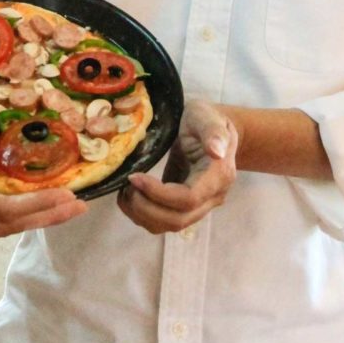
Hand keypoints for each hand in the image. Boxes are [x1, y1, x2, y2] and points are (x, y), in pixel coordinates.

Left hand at [118, 99, 237, 234]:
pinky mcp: (186, 208)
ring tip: (125, 192)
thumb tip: (216, 151)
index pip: (188, 199)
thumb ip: (213, 132)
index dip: (158, 193)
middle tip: (126, 186)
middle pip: (178, 219)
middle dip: (145, 208)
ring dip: (142, 215)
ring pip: (170, 225)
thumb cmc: (205, 119)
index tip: (134, 177)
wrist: (211, 129)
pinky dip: (144, 215)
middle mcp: (212, 197)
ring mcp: (201, 206)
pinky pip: (164, 221)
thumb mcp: (205, 116)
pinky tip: (130, 197)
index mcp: (218, 176)